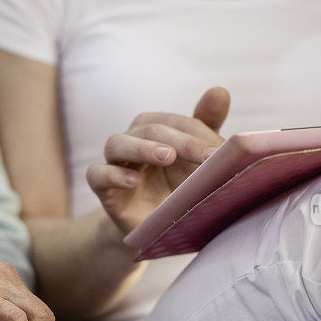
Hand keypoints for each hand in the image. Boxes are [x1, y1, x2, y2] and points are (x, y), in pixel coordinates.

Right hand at [87, 87, 229, 232]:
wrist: (159, 229)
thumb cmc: (179, 188)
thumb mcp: (199, 162)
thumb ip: (206, 126)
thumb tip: (219, 90)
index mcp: (156, 128)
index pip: (178, 123)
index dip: (200, 134)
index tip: (223, 152)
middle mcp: (133, 140)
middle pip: (152, 129)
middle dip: (182, 142)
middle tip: (208, 157)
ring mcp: (116, 163)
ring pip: (117, 143)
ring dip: (142, 147)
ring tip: (167, 156)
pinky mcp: (103, 190)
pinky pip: (97, 175)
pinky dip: (113, 175)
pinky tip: (133, 181)